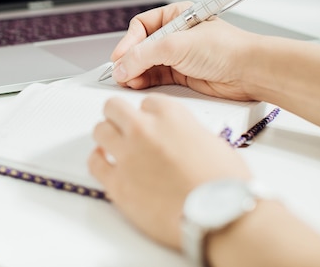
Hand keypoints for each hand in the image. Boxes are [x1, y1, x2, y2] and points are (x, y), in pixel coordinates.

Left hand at [88, 94, 250, 248]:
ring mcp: (128, 155)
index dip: (149, 115)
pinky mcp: (117, 183)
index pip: (147, 102)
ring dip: (106, 136)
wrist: (222, 217)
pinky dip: (97, 160)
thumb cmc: (225, 186)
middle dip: (118, 116)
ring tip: (112, 145)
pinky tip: (104, 162)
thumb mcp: (212, 143)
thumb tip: (177, 140)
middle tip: (122, 127)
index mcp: (170, 115)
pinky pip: (94, 162)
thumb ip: (186, 134)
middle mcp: (145, 129)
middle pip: (114, 107)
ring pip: (100, 130)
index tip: (149, 123)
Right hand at [109, 1, 258, 100]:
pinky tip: (138, 85)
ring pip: (145, 64)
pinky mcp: (181, 75)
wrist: (251, 72)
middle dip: (129, 60)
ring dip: (135, 72)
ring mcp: (178, 56)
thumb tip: (121, 65)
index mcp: (176, 16)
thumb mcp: (176, 46)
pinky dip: (144, 81)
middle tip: (121, 73)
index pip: (141, 27)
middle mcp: (175, 35)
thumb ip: (144, 55)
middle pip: (140, 47)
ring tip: (128, 81)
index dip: (128, 42)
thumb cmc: (226, 49)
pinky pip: (154, 77)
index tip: (119, 58)